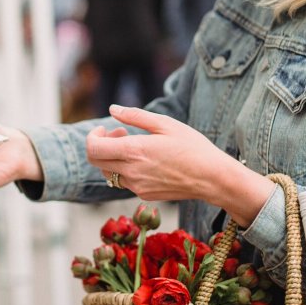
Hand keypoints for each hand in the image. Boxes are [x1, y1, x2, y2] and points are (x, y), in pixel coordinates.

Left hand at [85, 104, 272, 225]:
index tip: (105, 128)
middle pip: (96, 162)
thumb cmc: (193, 147)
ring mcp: (137, 186)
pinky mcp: (144, 195)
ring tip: (135, 146)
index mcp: (134, 151)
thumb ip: (135, 116)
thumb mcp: (166, 124)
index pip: (93, 149)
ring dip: (113, 157)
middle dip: (101, 145)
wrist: (212, 178)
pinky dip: (125, 169)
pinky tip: (146, 161)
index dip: (93, 136)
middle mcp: (131, 172)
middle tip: (120, 133)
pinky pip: (124, 182)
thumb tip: (113, 109)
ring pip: (108, 173)